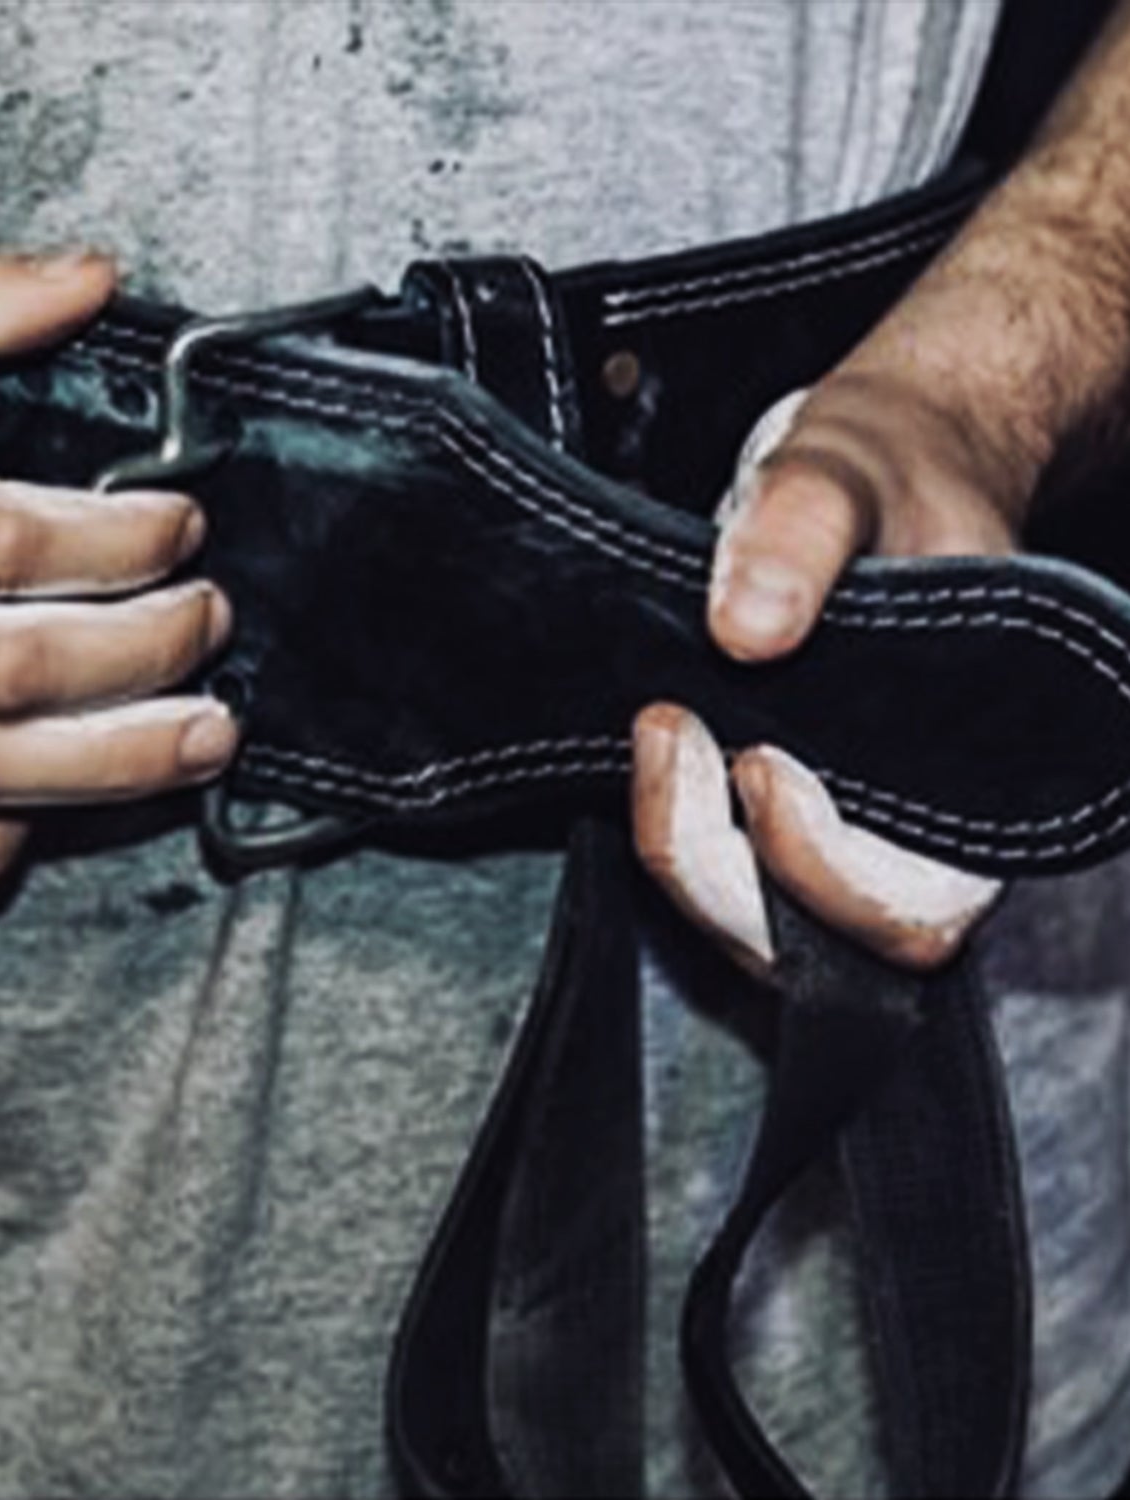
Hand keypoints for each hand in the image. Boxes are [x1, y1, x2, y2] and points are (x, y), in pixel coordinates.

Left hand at [631, 374, 1014, 973]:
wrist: (878, 462)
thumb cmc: (897, 469)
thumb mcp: (849, 468)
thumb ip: (802, 529)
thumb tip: (745, 626)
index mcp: (980, 787)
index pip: (915, 917)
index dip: (821, 868)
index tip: (761, 759)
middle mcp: (908, 831)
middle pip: (808, 945)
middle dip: (715, 865)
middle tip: (671, 733)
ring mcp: (834, 826)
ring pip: (749, 922)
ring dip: (682, 847)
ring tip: (662, 726)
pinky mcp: (766, 807)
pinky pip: (715, 867)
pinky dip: (671, 822)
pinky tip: (660, 742)